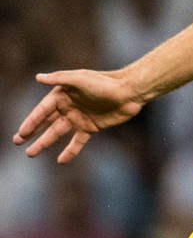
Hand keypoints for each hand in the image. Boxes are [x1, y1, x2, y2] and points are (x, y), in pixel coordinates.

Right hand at [12, 69, 143, 162]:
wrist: (130, 91)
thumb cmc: (105, 82)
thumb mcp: (81, 79)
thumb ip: (60, 79)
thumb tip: (38, 77)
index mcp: (64, 94)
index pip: (43, 110)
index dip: (31, 121)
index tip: (21, 133)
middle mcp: (69, 106)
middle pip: (46, 122)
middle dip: (32, 132)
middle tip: (17, 142)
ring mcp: (80, 117)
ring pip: (58, 133)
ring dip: (44, 143)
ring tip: (30, 153)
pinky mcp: (92, 127)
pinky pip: (77, 141)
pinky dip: (70, 151)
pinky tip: (60, 160)